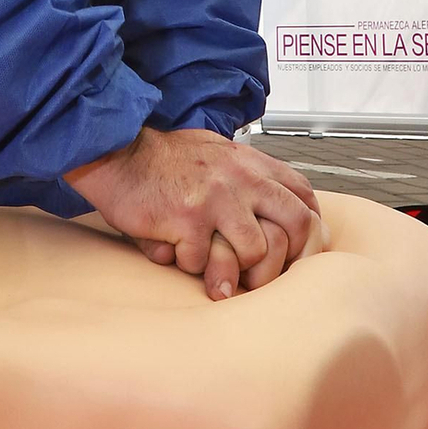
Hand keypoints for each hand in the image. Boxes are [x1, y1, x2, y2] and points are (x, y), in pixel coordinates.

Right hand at [66, 127, 318, 300]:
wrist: (118, 153)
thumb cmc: (165, 159)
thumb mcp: (217, 153)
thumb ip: (247, 175)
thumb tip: (273, 205)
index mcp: (250, 162)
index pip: (303, 194)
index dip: (309, 227)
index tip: (299, 249)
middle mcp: (241, 178)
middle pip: (296, 224)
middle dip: (289, 257)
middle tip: (268, 274)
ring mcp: (217, 200)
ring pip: (255, 252)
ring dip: (234, 267)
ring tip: (212, 263)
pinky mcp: (188, 220)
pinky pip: (203, 261)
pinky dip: (188, 263)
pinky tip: (174, 249)